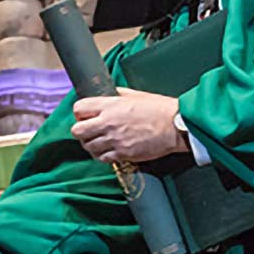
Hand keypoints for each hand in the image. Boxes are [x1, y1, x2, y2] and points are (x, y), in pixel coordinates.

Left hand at [71, 88, 188, 163]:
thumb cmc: (160, 109)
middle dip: (81, 131)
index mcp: (109, 105)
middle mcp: (108, 123)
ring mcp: (114, 140)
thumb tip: (106, 96)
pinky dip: (102, 156)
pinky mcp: (123, 153)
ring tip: (99, 142)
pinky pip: (102, 158)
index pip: (78, 108)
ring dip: (91, 145)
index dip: (80, 113)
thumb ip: (116, 95)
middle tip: (89, 131)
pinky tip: (108, 151)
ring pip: (88, 147)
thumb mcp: (135, 95)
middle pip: (77, 131)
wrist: (177, 126)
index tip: (86, 116)